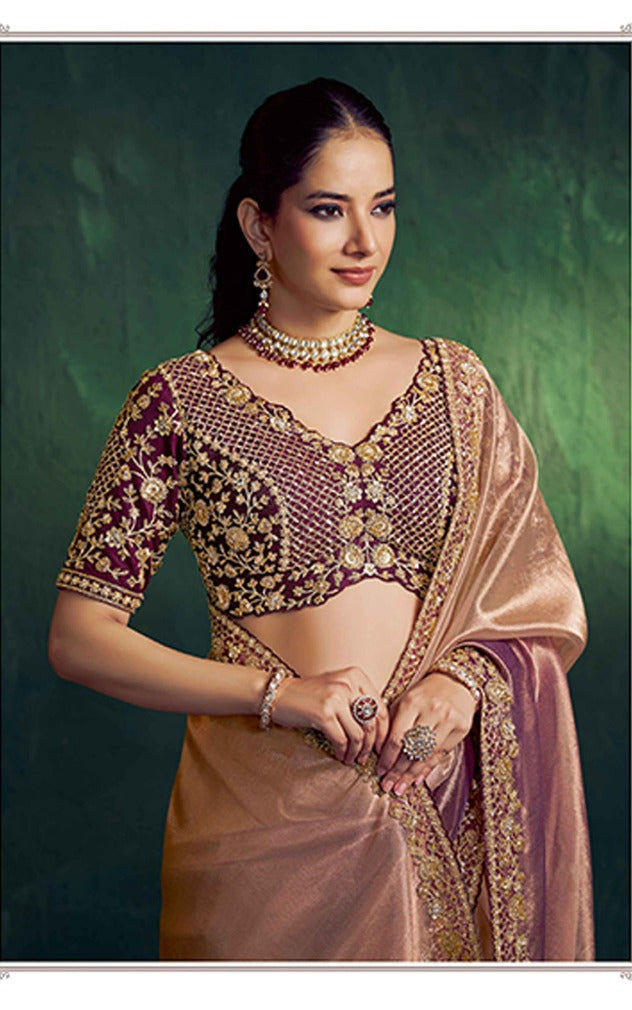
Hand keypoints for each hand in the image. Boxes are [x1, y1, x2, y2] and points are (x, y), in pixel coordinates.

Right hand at [272, 666, 388, 765]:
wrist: (279, 695)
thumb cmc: (310, 695)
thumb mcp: (338, 688)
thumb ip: (358, 700)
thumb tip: (380, 729)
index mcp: (355, 676)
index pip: (380, 707)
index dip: (384, 730)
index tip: (381, 745)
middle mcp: (348, 684)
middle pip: (372, 722)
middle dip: (372, 745)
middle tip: (367, 757)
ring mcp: (335, 698)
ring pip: (358, 734)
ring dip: (357, 752)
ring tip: (353, 759)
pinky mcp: (324, 714)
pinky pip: (342, 740)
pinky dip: (343, 752)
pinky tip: (340, 756)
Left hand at [375, 672, 476, 794]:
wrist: (455, 682)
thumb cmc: (424, 694)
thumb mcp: (405, 701)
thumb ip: (393, 724)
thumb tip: (381, 755)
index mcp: (411, 702)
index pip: (397, 738)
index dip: (386, 759)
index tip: (379, 771)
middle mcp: (431, 710)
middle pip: (411, 749)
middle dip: (396, 771)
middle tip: (386, 786)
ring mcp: (448, 719)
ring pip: (426, 755)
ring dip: (410, 774)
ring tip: (399, 787)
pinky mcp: (461, 727)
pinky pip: (441, 754)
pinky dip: (427, 768)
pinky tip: (417, 779)